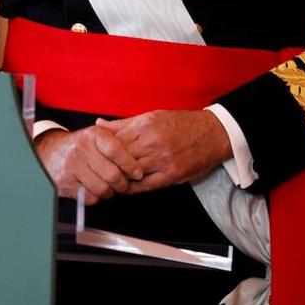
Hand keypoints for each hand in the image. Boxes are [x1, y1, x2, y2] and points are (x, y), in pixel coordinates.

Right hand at [33, 125, 145, 204]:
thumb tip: (138, 161)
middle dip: (123, 184)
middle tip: (125, 185)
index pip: (116, 150)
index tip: (138, 173)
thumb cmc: (79, 146)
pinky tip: (95, 189)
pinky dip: (96, 197)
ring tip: (110, 188)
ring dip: (110, 192)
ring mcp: (72, 167)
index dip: (130, 164)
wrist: (49, 152)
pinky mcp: (66, 183)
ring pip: (103, 188)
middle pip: (112, 174)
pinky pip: (90, 197)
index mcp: (92, 135)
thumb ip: (117, 142)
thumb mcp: (95, 136)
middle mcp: (81, 149)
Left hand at [97, 109, 232, 193]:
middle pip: (120, 157)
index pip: (114, 140)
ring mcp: (163, 160)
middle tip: (96, 171)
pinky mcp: (172, 174)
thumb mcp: (151, 116)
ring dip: (119, 178)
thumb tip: (99, 124)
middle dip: (107, 165)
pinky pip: (146, 185)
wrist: (212, 133)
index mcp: (145, 125)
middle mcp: (152, 142)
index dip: (101, 149)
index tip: (93, 155)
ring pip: (132, 172)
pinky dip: (133, 188)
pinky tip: (126, 188)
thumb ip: (123, 123)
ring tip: (109, 181)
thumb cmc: (180, 123)